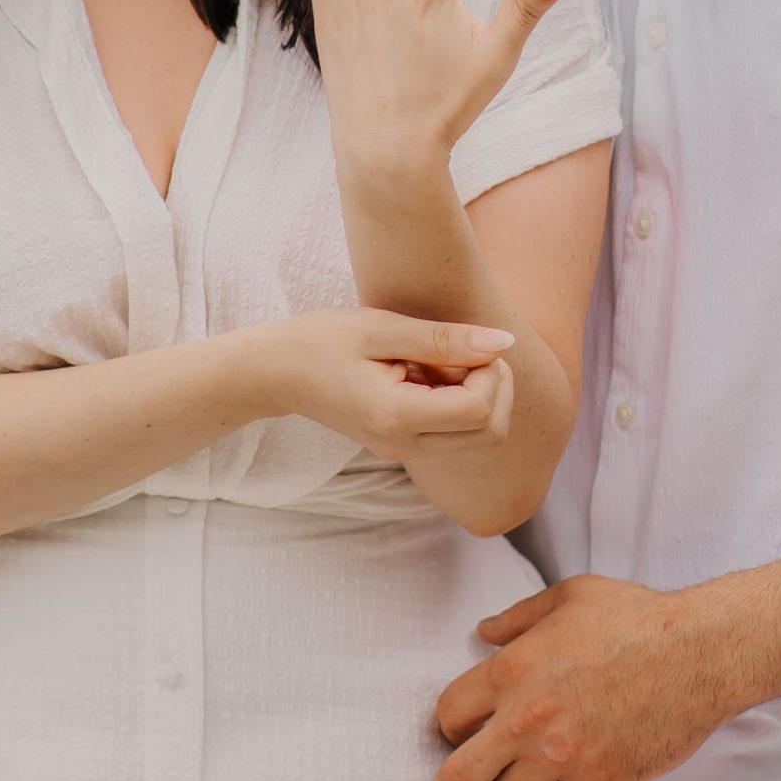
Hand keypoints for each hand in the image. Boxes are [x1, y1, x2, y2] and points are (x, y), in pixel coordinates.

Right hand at [267, 308, 516, 464]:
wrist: (276, 371)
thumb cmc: (322, 340)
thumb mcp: (382, 328)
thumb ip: (445, 339)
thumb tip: (504, 343)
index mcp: (397, 418)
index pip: (480, 411)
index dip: (491, 373)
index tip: (470, 341)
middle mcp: (403, 445)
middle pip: (490, 435)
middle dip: (497, 388)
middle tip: (470, 350)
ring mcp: (402, 452)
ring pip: (478, 440)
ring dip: (481, 397)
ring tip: (446, 362)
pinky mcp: (402, 445)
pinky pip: (454, 436)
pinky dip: (461, 405)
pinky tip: (432, 375)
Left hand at [429, 573, 729, 780]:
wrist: (697, 652)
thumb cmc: (637, 618)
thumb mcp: (570, 596)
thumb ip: (519, 617)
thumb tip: (484, 632)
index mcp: (512, 669)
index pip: (448, 715)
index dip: (450, 729)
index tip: (461, 737)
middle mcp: (526, 718)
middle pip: (457, 778)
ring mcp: (561, 755)